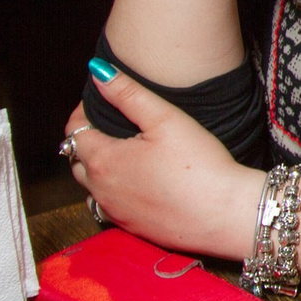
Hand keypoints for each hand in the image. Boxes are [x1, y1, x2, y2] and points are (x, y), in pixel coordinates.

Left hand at [65, 63, 260, 259]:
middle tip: (111, 123)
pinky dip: (112, 191)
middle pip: (77, 159)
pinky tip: (136, 183)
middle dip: (87, 138)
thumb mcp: (165, 118)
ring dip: (97, 168)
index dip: (84, 111)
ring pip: (90, 187)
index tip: (101, 101)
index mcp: (104, 161)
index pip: (75, 131)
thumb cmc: (199, 165)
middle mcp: (101, 190)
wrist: (225, 214)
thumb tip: (98, 72)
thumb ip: (127, 93)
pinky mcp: (132, 228)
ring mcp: (115, 212)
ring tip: (122, 152)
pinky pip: (109, 207)